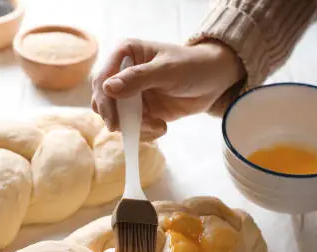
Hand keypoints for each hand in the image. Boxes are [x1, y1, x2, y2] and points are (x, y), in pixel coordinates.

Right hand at [91, 39, 244, 139]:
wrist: (213, 80)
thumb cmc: (191, 66)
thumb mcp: (166, 70)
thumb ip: (138, 78)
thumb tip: (108, 88)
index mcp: (124, 54)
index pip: (102, 79)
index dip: (104, 101)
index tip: (114, 121)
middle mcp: (123, 74)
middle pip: (104, 101)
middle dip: (118, 118)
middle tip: (134, 128)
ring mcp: (131, 94)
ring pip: (117, 118)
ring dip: (135, 127)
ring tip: (159, 126)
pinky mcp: (142, 111)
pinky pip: (133, 126)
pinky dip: (144, 132)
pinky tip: (162, 127)